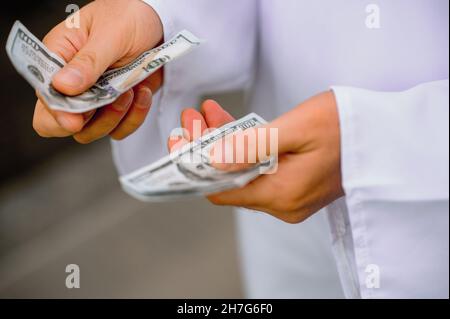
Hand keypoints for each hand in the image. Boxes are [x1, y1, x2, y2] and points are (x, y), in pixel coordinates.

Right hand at [33, 0, 162, 142]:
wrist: (160, 22)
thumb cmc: (128, 15)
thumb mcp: (110, 33)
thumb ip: (88, 61)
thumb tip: (62, 86)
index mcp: (60, 59)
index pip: (45, 96)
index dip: (57, 112)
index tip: (76, 119)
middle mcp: (74, 83)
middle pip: (63, 123)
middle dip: (89, 122)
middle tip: (114, 100)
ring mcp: (96, 98)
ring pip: (92, 131)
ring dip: (115, 117)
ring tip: (132, 90)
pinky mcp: (119, 107)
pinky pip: (120, 129)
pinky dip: (134, 117)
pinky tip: (143, 93)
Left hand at [169, 93, 343, 223]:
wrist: (385, 134)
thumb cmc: (346, 125)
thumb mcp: (297, 128)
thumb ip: (251, 145)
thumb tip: (211, 160)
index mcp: (281, 194)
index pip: (220, 190)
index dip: (194, 166)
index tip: (181, 138)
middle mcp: (282, 203)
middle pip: (229, 180)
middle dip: (207, 147)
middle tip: (192, 117)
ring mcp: (290, 198)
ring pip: (243, 173)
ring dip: (225, 144)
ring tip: (208, 113)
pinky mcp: (295, 186)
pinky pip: (260, 171)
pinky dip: (245, 149)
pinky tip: (233, 123)